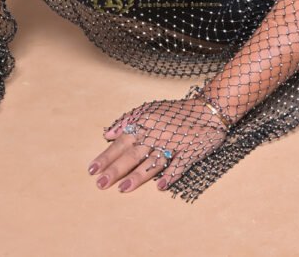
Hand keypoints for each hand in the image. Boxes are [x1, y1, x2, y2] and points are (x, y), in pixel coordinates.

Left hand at [87, 97, 227, 193]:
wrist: (206, 110)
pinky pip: (179, 165)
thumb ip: (127, 121)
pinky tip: (161, 186)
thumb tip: (107, 134)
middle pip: (133, 154)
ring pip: (152, 162)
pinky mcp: (189, 153)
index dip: (107, 156)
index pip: (121, 143)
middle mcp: (156, 136)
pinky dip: (170, 175)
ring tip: (124, 188)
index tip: (92, 169)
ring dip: (138, 176)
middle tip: (101, 183)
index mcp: (144, 125)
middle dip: (116, 169)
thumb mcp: (148, 110)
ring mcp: (173, 145)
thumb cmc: (175, 112)